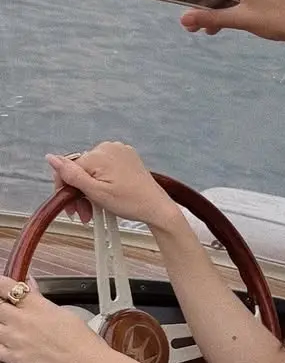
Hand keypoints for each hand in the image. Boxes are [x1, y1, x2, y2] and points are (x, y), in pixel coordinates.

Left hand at [0, 275, 112, 362]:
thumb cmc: (84, 344)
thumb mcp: (65, 314)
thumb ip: (41, 299)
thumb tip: (31, 286)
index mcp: (37, 306)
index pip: (5, 286)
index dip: (0, 286)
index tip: (2, 290)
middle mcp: (22, 320)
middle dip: (0, 307)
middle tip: (7, 312)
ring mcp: (15, 340)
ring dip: (0, 324)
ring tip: (11, 329)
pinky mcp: (14, 359)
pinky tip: (7, 344)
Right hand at [45, 143, 177, 229]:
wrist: (157, 207)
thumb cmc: (130, 202)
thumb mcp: (95, 192)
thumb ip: (71, 175)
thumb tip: (50, 157)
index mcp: (98, 154)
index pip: (68, 169)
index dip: (65, 191)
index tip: (71, 209)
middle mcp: (108, 147)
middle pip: (80, 170)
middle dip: (78, 193)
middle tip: (83, 214)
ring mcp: (119, 151)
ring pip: (92, 170)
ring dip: (89, 190)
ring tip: (94, 211)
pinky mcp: (127, 157)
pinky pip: (105, 168)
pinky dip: (101, 182)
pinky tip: (105, 198)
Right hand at [179, 0, 284, 42]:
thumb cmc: (278, 21)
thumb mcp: (240, 20)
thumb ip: (211, 18)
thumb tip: (185, 19)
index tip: (199, 12)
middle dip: (218, 6)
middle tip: (210, 27)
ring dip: (234, 8)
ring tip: (230, 26)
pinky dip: (251, 5)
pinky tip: (251, 20)